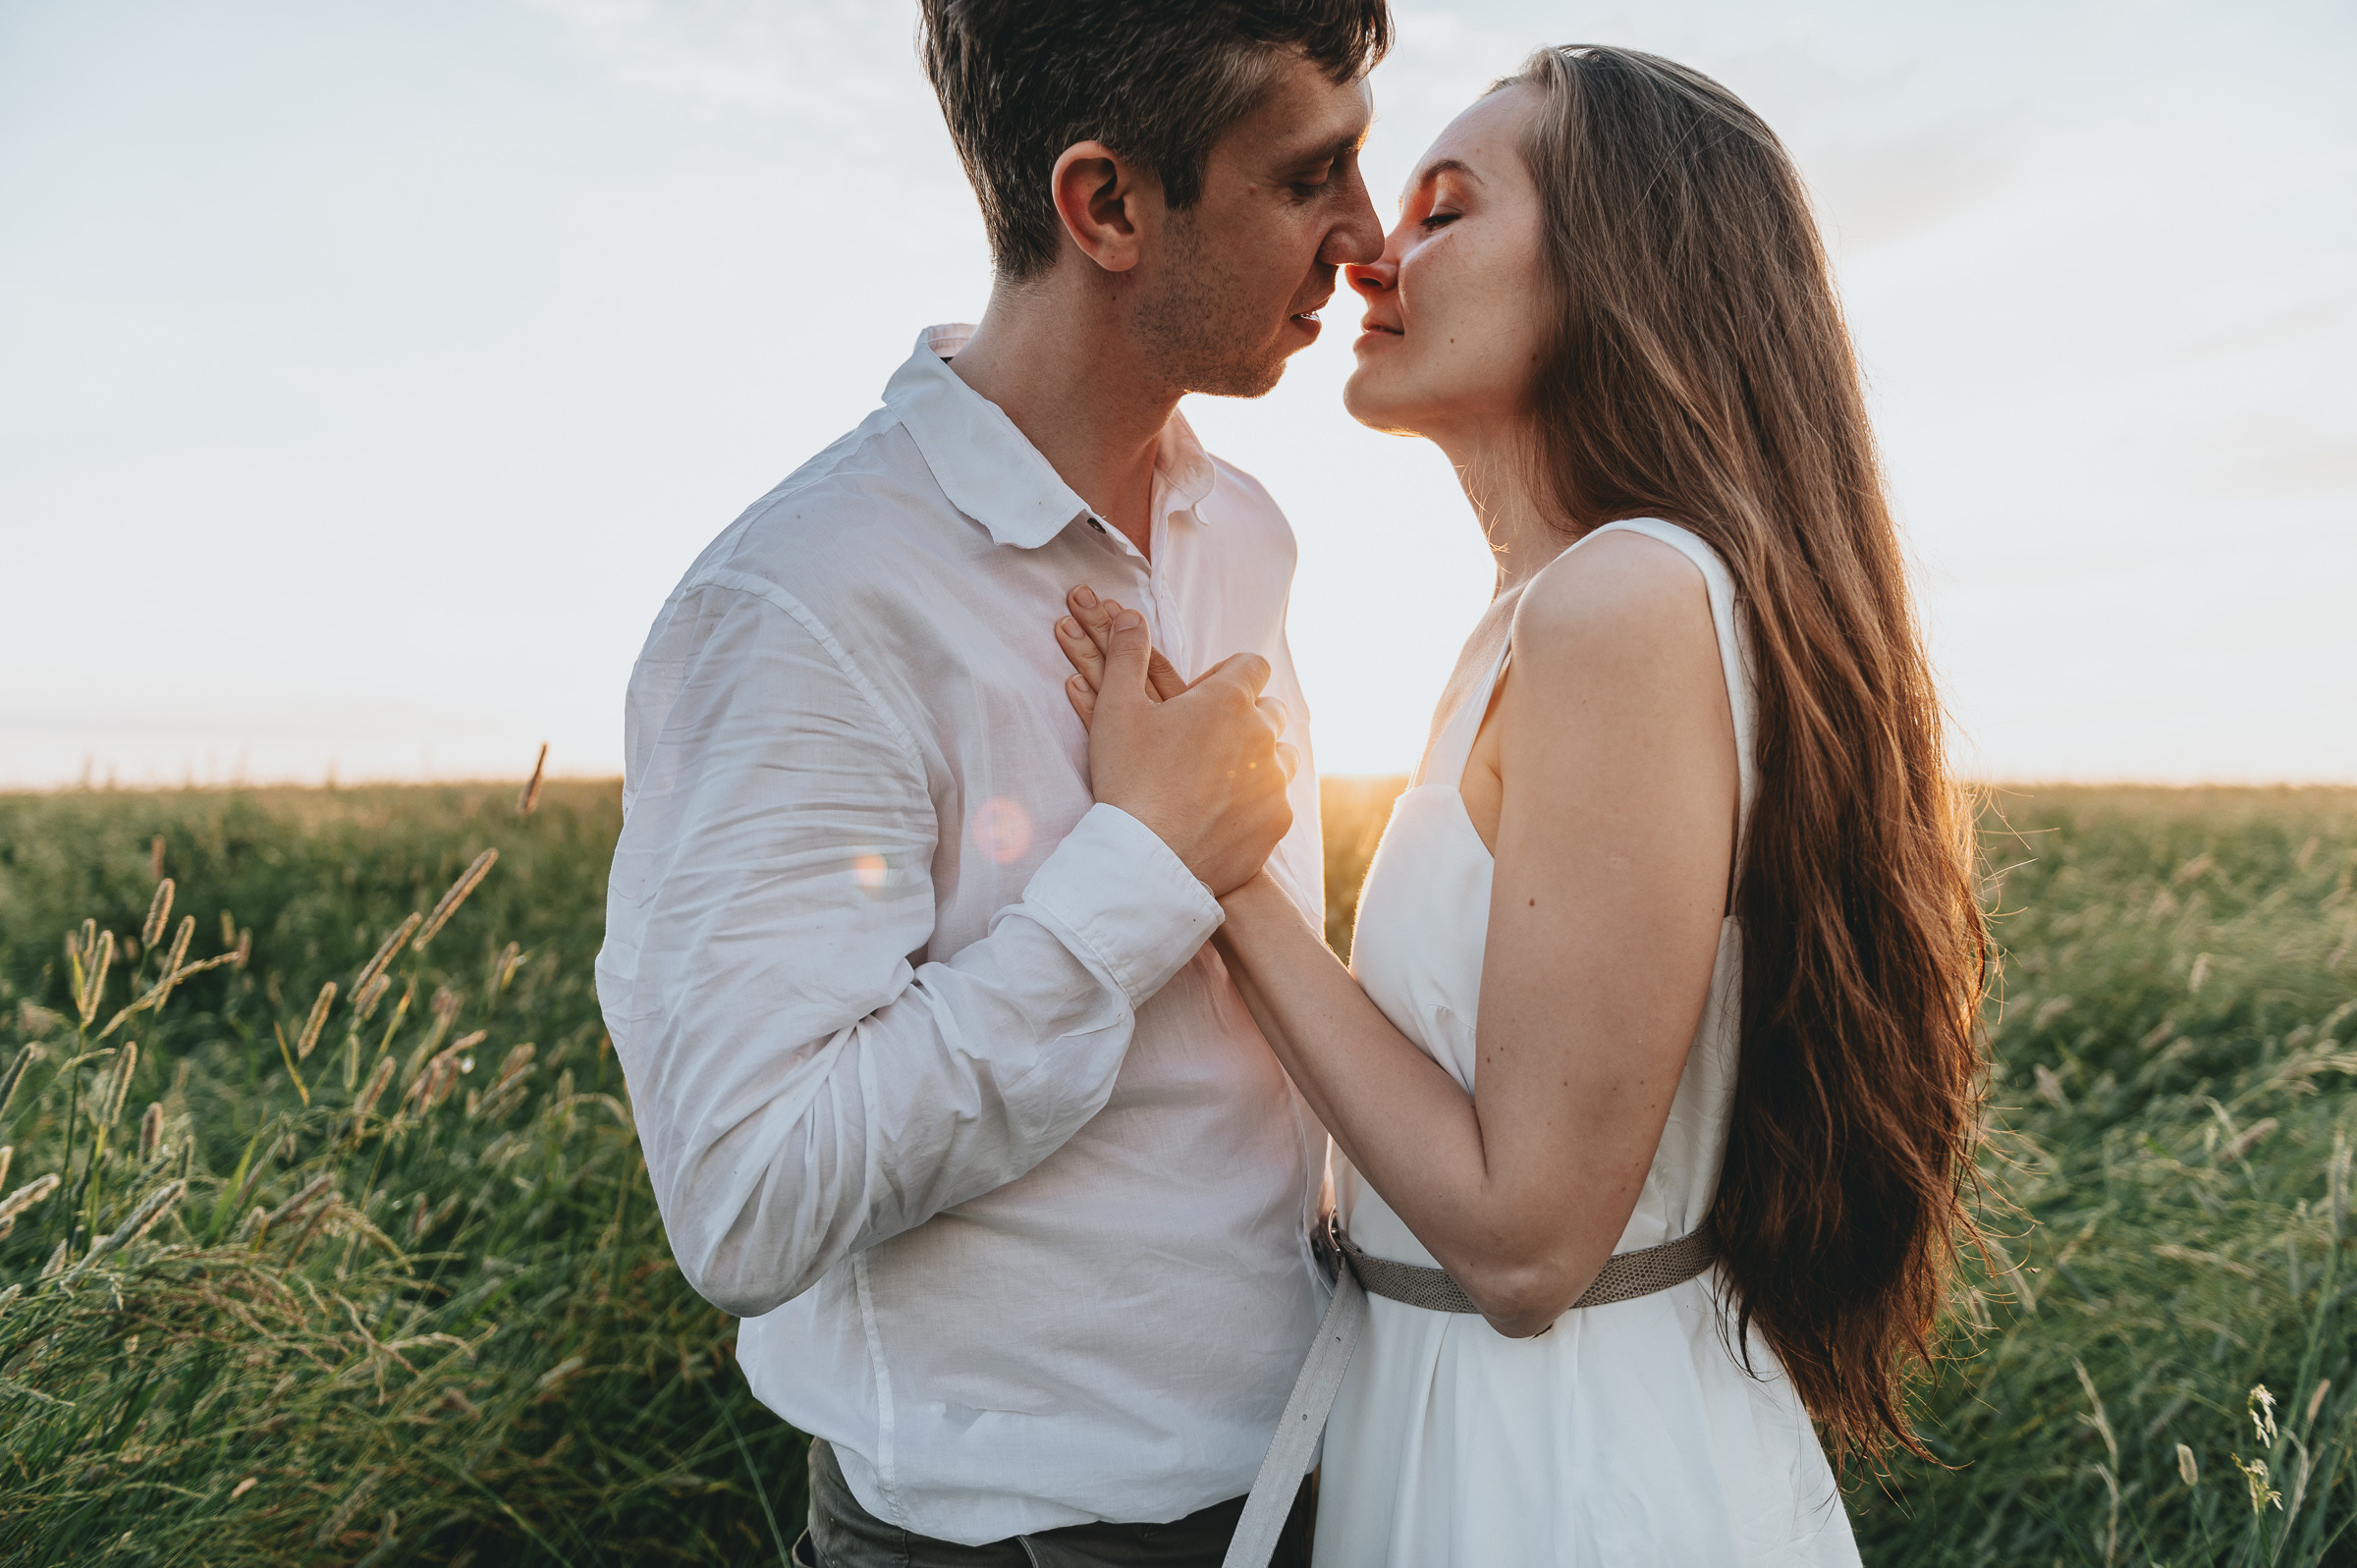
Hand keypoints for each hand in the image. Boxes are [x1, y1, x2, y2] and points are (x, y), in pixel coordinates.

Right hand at [1057, 587, 1293, 896]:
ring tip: (1218, 778)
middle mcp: (1263, 736)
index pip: (1252, 667)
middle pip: (1271, 711)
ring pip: (1280, 756)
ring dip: (1258, 759)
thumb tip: (1130, 615)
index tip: (1203, 697)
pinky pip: (1276, 801)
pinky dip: (1256, 803)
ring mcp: (1275, 782)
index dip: (1229, 677)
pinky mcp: (1278, 823)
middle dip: (1247, 717)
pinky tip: (1222, 816)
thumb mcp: (1116, 709)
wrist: (1146, 860)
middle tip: (1207, 740)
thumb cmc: (1127, 779)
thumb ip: (1127, 656)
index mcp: (1229, 701)